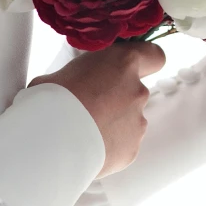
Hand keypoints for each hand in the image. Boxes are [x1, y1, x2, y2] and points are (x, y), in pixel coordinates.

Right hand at [29, 42, 165, 177]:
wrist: (51, 141)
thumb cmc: (51, 99)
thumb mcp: (63, 71)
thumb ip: (82, 74)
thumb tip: (74, 82)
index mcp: (123, 63)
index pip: (154, 55)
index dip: (145, 62)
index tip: (130, 69)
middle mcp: (137, 91)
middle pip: (135, 91)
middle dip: (116, 98)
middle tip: (89, 106)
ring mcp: (137, 122)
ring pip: (129, 119)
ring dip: (112, 122)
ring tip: (84, 130)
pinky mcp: (132, 149)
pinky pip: (123, 144)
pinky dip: (110, 144)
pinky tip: (88, 146)